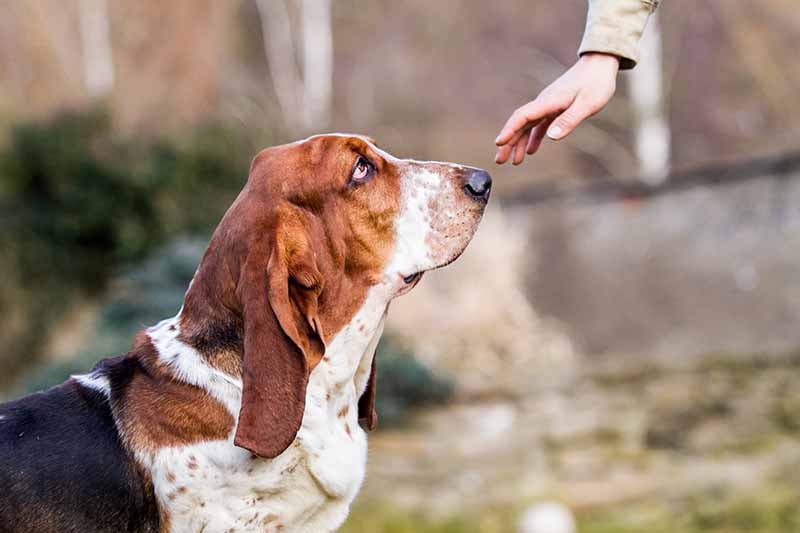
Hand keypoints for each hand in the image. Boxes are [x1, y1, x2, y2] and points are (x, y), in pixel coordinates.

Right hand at [494, 53, 619, 164]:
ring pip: (527, 126)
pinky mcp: (554, 108)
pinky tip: (530, 151)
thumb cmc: (596, 82)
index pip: (522, 116)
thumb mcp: (588, 103)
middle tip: (499, 160)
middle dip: (508, 141)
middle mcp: (543, 103)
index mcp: (548, 101)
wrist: (600, 64)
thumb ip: (569, 119)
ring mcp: (547, 105)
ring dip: (518, 142)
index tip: (499, 143)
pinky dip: (533, 138)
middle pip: (519, 123)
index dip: (509, 130)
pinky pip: (538, 125)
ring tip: (513, 161)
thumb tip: (551, 136)